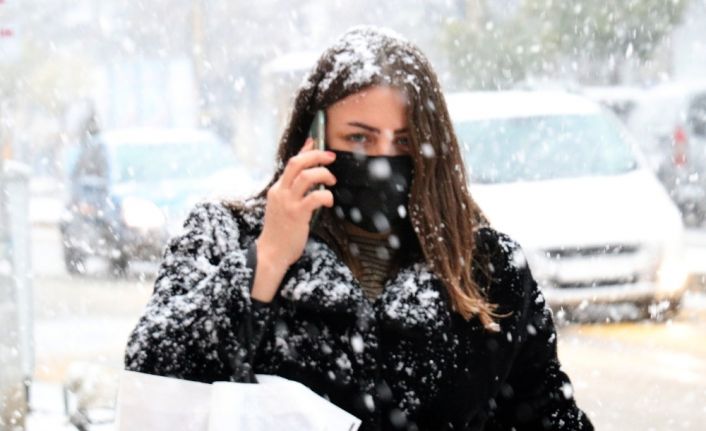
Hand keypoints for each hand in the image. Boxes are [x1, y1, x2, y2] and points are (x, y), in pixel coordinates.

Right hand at [251, 138, 336, 301]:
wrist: (271, 253)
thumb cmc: (280, 232)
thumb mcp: (283, 207)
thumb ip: (293, 192)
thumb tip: (306, 178)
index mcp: (277, 189)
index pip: (292, 163)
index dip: (306, 151)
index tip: (318, 143)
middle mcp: (281, 192)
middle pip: (297, 163)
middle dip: (317, 156)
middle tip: (331, 158)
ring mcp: (288, 202)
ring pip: (306, 176)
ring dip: (323, 174)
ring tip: (331, 181)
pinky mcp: (297, 214)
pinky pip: (315, 197)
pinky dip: (325, 195)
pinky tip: (328, 201)